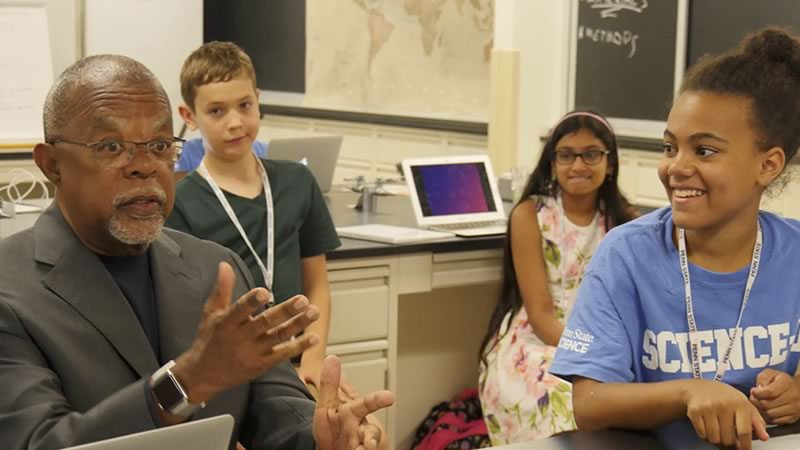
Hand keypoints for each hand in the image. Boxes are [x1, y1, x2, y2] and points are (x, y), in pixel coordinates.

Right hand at [172, 262, 320, 403]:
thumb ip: (222, 289)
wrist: (203, 376)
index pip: (240, 310)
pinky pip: (282, 355)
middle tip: (303, 299)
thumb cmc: (209, 339)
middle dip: (285, 311)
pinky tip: (314, 337)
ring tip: (314, 312)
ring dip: (298, 324)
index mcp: (227, 323)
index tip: (265, 292)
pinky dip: (299, 347)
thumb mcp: (211, 313)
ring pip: (278, 337)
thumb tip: (226, 264)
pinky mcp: (261, 365)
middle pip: (265, 323)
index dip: (252, 301)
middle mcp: (241, 338)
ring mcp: (253, 353)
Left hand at [313, 355, 394, 449]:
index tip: (389, 397)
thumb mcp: (326, 406)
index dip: (378, 400)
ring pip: (370, 443)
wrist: (330, 449)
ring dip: (367, 446)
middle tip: (371, 443)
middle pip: (372, 430)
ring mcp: (361, 443)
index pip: (366, 404)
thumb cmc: (332, 428)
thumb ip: (329, 384)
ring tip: (365, 449)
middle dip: (373, 435)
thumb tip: (332, 358)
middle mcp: (361, 428)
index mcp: (353, 412)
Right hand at [684, 379, 768, 449]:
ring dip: (716, 439)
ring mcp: (708, 407)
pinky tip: (707, 427)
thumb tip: (764, 437)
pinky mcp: (694, 411)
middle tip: (728, 436)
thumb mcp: (742, 404)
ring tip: (717, 430)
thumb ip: (756, 420)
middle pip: (728, 439)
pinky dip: (705, 435)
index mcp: (739, 403)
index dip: (745, 445)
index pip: (744, 431)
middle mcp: (724, 404)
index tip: (744, 449)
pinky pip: (702, 434)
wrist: (697, 388)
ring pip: (714, 439)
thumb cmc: (723, 397)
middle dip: (729, 442)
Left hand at [750, 368, 799, 424]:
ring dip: (761, 410)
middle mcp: (793, 396)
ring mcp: (794, 408)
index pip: (769, 392)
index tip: (753, 391)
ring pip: (770, 414)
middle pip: (768, 404)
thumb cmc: (779, 381)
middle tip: (753, 398)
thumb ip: (762, 378)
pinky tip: (765, 410)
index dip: (757, 393)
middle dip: (756, 402)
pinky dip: (768, 417)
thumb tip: (758, 389)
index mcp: (786, 382)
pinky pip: (775, 421)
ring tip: (759, 404)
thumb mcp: (769, 373)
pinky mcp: (793, 418)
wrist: (795, 389)